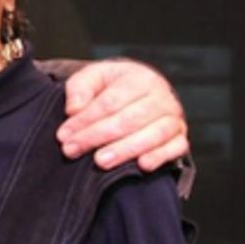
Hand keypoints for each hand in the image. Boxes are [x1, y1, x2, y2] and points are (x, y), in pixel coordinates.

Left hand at [58, 59, 189, 171]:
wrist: (142, 92)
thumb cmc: (114, 87)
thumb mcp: (93, 78)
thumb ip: (80, 89)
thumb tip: (73, 109)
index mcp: (139, 79)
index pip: (110, 102)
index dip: (85, 120)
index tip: (63, 134)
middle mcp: (162, 97)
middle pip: (129, 119)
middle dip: (97, 136)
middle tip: (72, 150)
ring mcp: (174, 118)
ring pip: (153, 135)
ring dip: (125, 150)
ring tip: (100, 161)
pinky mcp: (181, 137)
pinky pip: (176, 148)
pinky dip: (160, 156)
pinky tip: (142, 165)